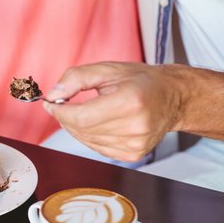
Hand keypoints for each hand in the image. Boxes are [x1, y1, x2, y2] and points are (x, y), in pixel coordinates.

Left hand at [43, 62, 184, 161]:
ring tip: (86, 111)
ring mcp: (135, 144)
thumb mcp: (107, 69)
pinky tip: (98, 122)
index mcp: (130, 102)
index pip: (81, 117)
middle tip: (64, 104)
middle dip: (66, 117)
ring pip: (86, 140)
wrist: (172, 97)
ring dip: (76, 127)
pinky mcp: (133, 154)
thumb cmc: (140, 80)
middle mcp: (134, 126)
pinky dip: (89, 136)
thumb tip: (52, 95)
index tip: (51, 103)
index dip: (60, 112)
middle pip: (81, 130)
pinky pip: (96, 148)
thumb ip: (76, 78)